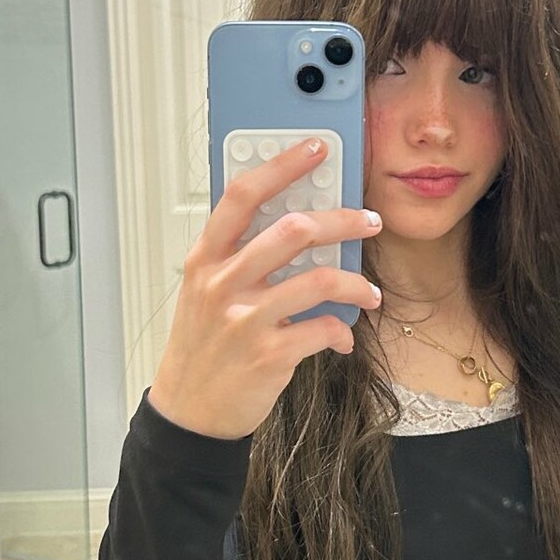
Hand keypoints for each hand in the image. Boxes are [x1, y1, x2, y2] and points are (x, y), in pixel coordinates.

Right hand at [147, 138, 383, 439]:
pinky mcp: (268, 354)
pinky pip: (322, 329)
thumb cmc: (202, 347)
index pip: (242, 196)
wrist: (189, 411)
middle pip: (293, 230)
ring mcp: (245, 319)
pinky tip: (341, 337)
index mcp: (206, 259)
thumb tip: (299, 230)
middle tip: (368, 222)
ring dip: (356, 283)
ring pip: (319, 280)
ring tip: (370, 293)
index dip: (282, 166)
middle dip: (343, 221)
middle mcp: (222, 283)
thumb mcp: (205, 293)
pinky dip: (340, 332)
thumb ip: (240, 260)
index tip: (315, 149)